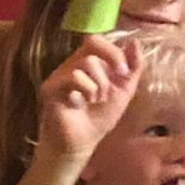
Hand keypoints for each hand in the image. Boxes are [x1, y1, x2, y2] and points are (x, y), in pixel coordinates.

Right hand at [37, 35, 142, 159]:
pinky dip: (87, 90)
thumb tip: (134, 42)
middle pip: (92, 44)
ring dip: (100, 84)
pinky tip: (83, 103)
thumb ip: (133, 68)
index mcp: (87, 63)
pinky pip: (73, 77)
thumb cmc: (99, 117)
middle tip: (113, 87)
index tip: (124, 72)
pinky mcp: (50, 88)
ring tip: (97, 100)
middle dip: (110, 64)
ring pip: (86, 62)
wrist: (82, 143)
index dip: (113, 52)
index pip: (97, 41)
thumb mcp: (124, 91)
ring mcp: (59, 75)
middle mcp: (71, 65)